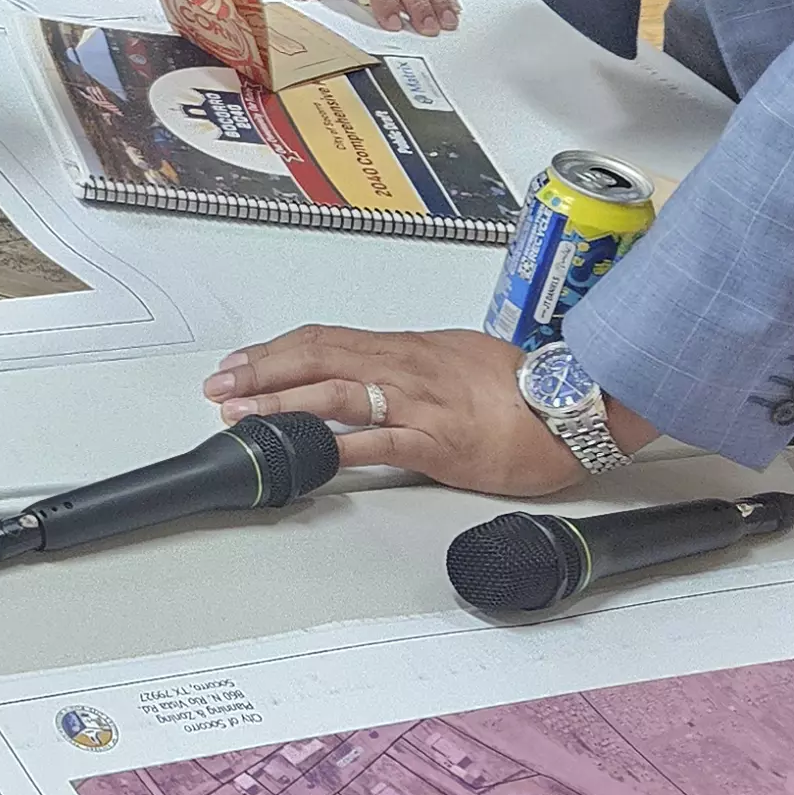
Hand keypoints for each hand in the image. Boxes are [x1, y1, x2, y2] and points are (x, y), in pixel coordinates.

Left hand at [205, 323, 644, 497]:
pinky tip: (302, 455)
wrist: (574, 407)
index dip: (276, 350)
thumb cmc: (522, 387)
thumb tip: (371, 369)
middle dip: (260, 372)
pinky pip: (375, 442)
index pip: (325, 339)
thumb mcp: (454, 359)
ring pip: (334, 393)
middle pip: (316, 357)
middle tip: (219, 385)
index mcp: (406, 348)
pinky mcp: (436, 443)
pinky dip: (332, 447)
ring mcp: (418, 404)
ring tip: (239, 414)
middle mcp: (404, 367)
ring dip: (280, 404)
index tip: (240, 363)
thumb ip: (409, 364)